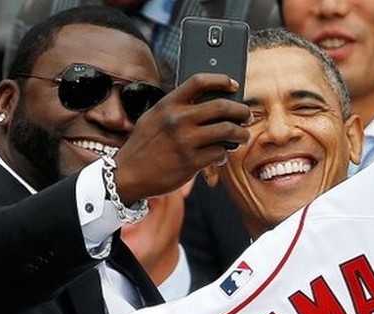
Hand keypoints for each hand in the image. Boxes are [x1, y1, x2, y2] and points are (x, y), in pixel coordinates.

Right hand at [113, 73, 250, 204]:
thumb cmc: (143, 146)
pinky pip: (220, 153)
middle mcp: (178, 120)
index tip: (234, 85)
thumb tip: (209, 104)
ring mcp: (185, 141)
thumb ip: (176, 109)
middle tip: (247, 115)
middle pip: (222, 106)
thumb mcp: (154, 118)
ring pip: (227, 131)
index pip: (199, 81)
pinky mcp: (191, 162)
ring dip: (241, 134)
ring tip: (242, 136)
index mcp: (168, 104)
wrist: (127, 174)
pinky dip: (224, 154)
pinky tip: (221, 155)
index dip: (221, 80)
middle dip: (241, 111)